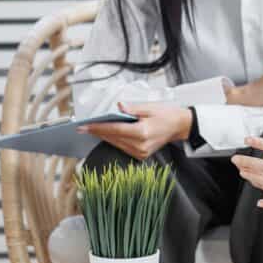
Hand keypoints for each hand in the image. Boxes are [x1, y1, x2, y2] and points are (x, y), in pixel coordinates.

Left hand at [77, 102, 191, 160]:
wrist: (180, 126)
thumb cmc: (167, 115)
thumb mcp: (150, 107)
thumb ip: (132, 109)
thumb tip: (119, 107)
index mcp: (142, 133)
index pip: (114, 129)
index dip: (98, 127)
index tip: (85, 126)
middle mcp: (140, 145)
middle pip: (113, 138)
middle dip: (97, 132)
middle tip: (82, 127)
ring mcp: (141, 152)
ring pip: (116, 144)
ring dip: (104, 136)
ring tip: (91, 129)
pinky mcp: (141, 155)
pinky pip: (122, 147)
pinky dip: (113, 140)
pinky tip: (106, 134)